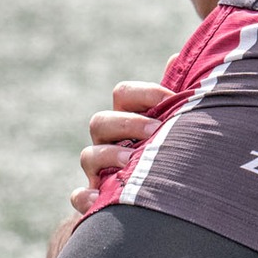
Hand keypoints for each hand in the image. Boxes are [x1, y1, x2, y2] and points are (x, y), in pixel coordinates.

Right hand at [68, 81, 170, 211]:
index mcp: (128, 117)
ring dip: (107, 155)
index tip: (171, 100)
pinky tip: (97, 199)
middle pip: (101, 121)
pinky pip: (79, 196)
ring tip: (129, 160)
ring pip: (88, 155)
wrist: (164, 195)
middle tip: (155, 131)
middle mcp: (109, 140)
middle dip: (127, 123)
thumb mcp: (177, 122)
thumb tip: (174, 58)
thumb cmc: (172, 149)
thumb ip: (176, 96)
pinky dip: (84, 196)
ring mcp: (99, 169)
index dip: (145, 93)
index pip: (124, 93)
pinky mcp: (96, 198)